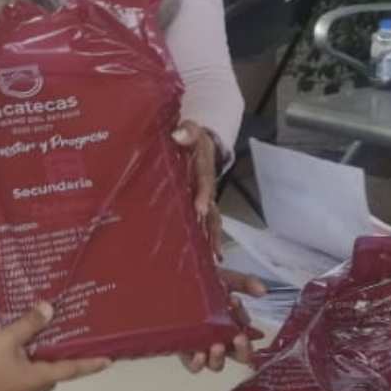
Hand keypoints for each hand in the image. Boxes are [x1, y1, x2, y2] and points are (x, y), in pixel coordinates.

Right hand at [0, 302, 109, 390]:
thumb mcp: (6, 339)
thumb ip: (28, 324)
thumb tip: (50, 309)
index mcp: (40, 378)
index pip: (71, 369)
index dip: (90, 364)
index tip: (108, 362)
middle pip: (51, 378)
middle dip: (55, 365)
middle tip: (53, 349)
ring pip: (34, 385)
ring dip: (35, 373)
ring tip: (26, 356)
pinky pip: (19, 390)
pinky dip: (19, 380)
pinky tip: (5, 370)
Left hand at [171, 121, 223, 256]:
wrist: (200, 143)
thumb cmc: (192, 138)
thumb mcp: (191, 130)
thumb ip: (186, 132)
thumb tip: (178, 135)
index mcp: (203, 170)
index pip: (204, 183)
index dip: (202, 195)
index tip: (200, 208)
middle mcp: (207, 190)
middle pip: (213, 212)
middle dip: (212, 230)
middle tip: (212, 249)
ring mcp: (205, 201)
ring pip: (211, 223)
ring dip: (211, 240)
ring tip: (210, 260)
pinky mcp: (200, 208)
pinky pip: (204, 226)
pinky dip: (205, 241)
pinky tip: (203, 259)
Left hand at [179, 268, 267, 370]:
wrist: (172, 282)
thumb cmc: (200, 284)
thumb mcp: (225, 279)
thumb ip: (245, 282)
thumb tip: (262, 290)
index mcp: (233, 325)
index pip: (246, 331)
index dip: (244, 321)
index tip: (234, 302)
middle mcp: (221, 339)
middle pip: (239, 355)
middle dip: (243, 349)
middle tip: (240, 338)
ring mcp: (203, 347)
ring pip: (217, 364)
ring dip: (220, 357)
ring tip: (217, 345)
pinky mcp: (185, 352)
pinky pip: (194, 366)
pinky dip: (198, 363)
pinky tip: (199, 354)